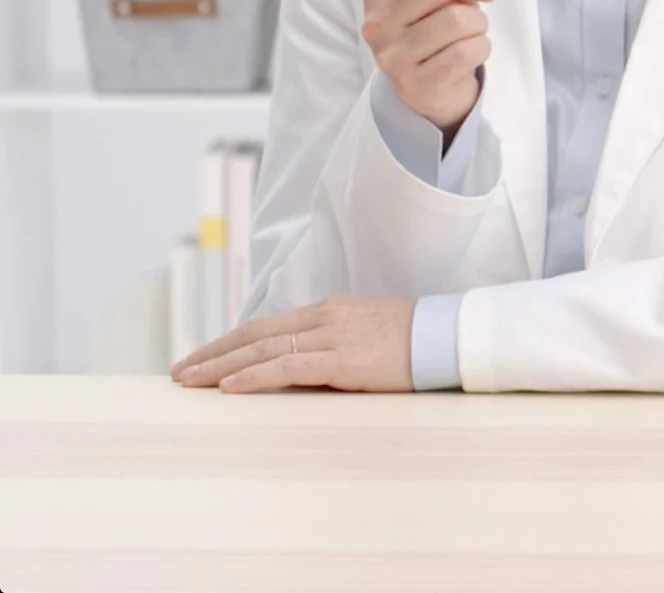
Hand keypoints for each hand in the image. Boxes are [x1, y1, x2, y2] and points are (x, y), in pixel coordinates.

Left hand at [170, 296, 416, 393]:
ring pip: (263, 349)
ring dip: (221, 367)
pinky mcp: (343, 359)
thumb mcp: (369, 334)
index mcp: (330, 310)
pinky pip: (288, 366)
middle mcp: (324, 318)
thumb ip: (335, 343)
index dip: (229, 342)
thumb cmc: (417, 340)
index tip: (200, 357)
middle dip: (212, 353)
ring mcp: (332, 336)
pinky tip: (230, 387)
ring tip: (190, 381)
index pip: (266, 325)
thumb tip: (306, 366)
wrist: (451, 337)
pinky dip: (254, 375)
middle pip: (255, 334)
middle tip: (179, 372)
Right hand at [361, 0, 499, 130]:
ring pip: (459, 19)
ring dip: (478, 22)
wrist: (425, 95)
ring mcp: (392, 54)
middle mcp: (377, 19)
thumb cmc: (433, 33)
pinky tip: (467, 53)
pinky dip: (480, 48)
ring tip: (470, 30)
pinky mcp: (416, 84)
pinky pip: (468, 52)